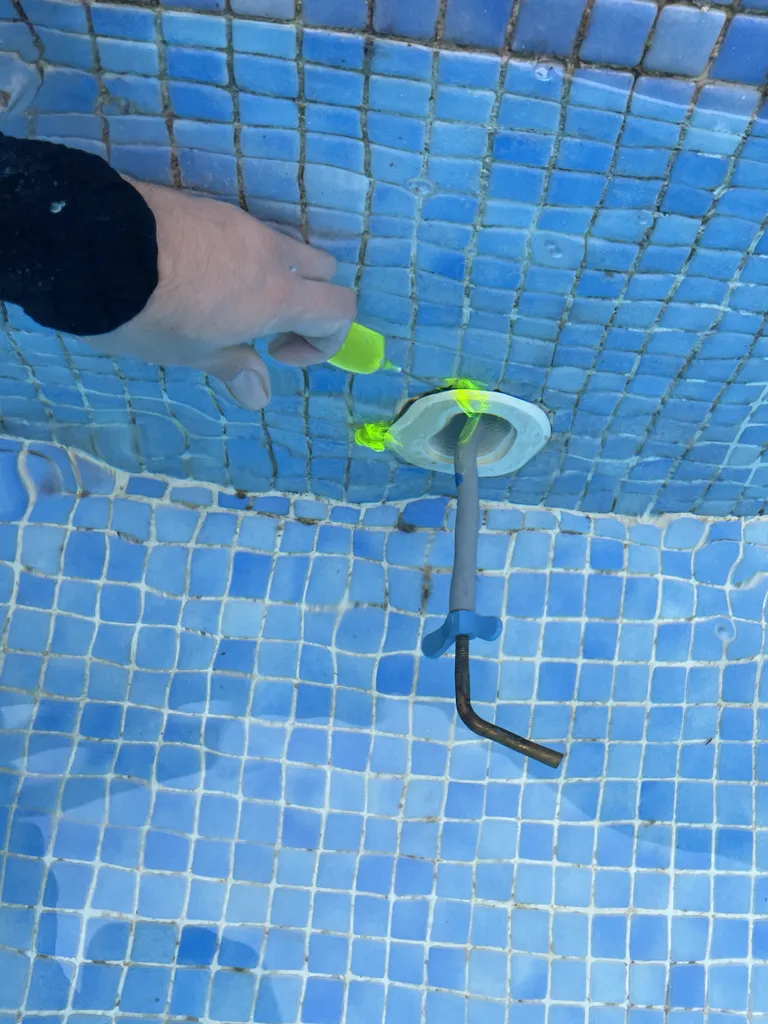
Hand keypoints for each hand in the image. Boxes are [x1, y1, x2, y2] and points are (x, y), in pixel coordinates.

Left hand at [83, 179, 356, 410]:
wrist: (94, 248)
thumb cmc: (151, 314)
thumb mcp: (190, 353)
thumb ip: (234, 368)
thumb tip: (260, 395)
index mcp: (277, 295)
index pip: (340, 310)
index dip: (325, 340)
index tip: (277, 354)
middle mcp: (269, 253)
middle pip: (324, 269)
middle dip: (310, 300)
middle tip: (264, 325)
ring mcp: (239, 223)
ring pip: (285, 245)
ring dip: (276, 274)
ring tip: (228, 299)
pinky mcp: (209, 206)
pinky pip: (246, 232)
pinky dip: (242, 255)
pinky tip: (199, 275)